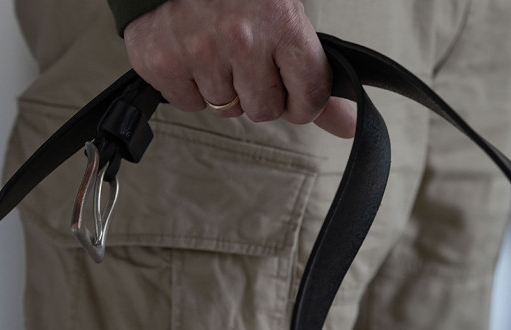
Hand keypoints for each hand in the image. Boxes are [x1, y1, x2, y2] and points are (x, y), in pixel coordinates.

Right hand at [124, 0, 355, 137]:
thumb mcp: (284, 23)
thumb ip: (313, 80)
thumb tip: (349, 126)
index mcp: (281, 22)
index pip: (309, 96)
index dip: (302, 102)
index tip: (291, 90)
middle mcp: (241, 37)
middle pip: (263, 110)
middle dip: (257, 93)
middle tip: (244, 59)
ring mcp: (198, 50)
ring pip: (224, 109)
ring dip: (222, 88)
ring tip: (214, 50)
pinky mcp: (161, 62)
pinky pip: (189, 104)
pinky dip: (190, 86)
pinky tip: (190, 54)